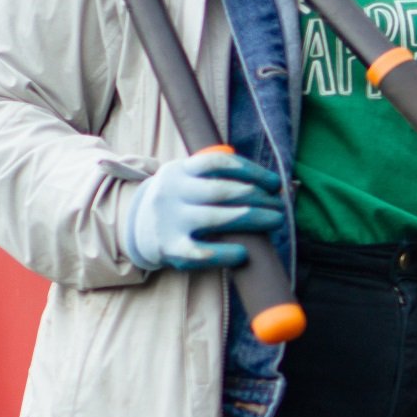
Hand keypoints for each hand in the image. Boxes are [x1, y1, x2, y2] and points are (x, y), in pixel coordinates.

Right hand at [121, 148, 277, 270]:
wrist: (136, 228)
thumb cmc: (179, 202)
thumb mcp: (188, 180)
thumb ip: (219, 176)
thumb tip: (273, 185)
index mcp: (179, 170)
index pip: (218, 163)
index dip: (251, 170)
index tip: (275, 183)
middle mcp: (171, 192)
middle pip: (221, 191)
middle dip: (257, 197)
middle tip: (280, 206)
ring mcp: (169, 221)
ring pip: (215, 218)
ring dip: (252, 219)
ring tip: (275, 221)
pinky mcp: (170, 249)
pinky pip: (202, 252)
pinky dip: (225, 253)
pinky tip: (244, 253)